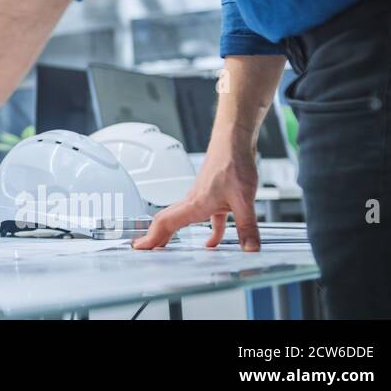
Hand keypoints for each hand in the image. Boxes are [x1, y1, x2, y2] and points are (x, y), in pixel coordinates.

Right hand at [133, 136, 260, 251]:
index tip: (140, 247)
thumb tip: (250, 249)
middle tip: (144, 249)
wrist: (235, 141)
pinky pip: (206, 218)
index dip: (151, 237)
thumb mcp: (245, 200)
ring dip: (174, 233)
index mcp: (195, 204)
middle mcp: (193, 201)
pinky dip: (207, 231)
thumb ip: (247, 227)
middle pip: (168, 222)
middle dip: (155, 237)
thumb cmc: (232, 162)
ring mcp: (201, 198)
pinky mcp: (213, 196)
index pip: (166, 224)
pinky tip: (213, 241)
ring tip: (170, 247)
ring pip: (182, 219)